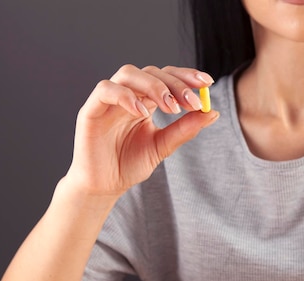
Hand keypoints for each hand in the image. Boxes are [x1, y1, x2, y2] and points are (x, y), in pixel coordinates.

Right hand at [66, 64, 218, 196]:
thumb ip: (185, 129)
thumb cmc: (129, 164)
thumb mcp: (163, 146)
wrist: (104, 186)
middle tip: (192, 102)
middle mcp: (128, 95)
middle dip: (175, 84)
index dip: (186, 75)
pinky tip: (143, 112)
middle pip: (151, 72)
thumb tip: (212, 112)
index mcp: (145, 100)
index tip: (207, 82)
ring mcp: (108, 100)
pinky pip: (106, 90)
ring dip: (154, 86)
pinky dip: (126, 96)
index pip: (166, 77)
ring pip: (129, 74)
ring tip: (171, 108)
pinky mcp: (91, 110)